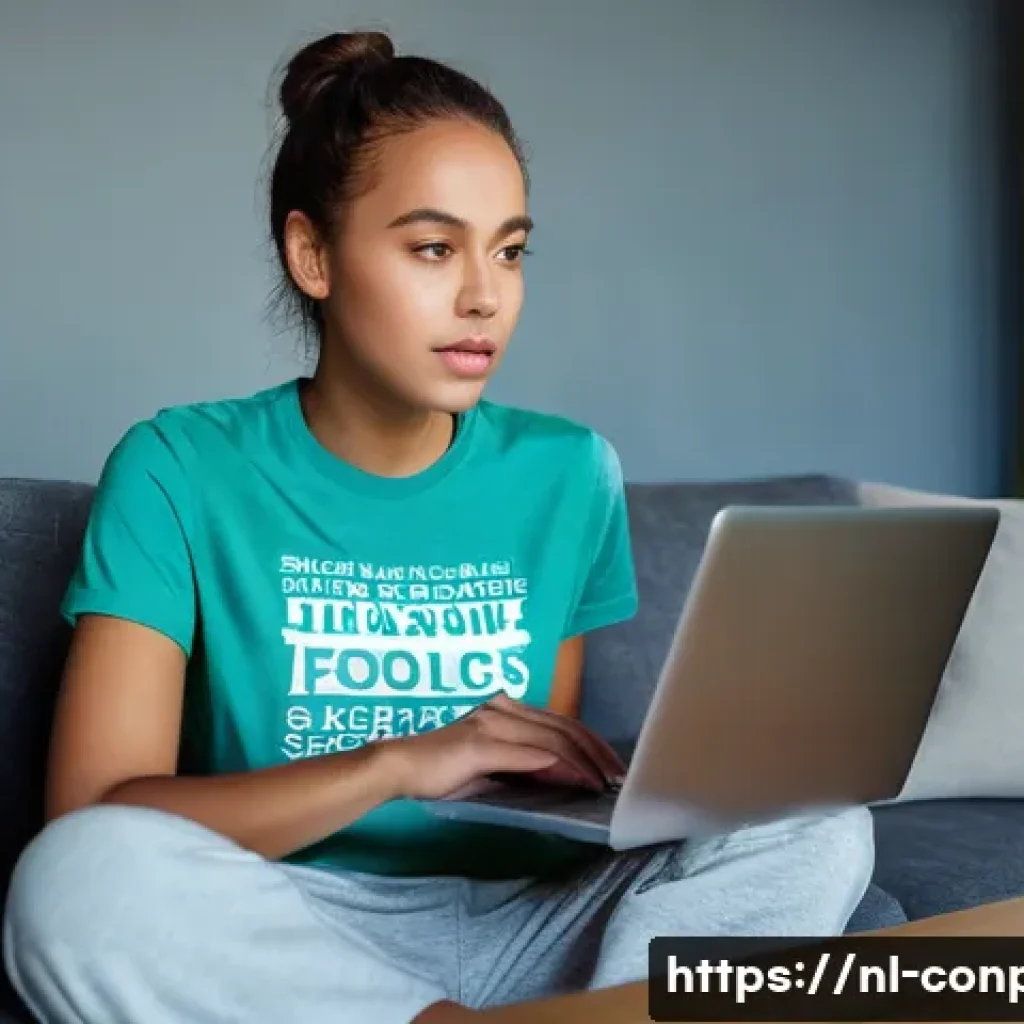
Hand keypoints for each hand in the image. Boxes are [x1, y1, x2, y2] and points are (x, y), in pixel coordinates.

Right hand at [378, 694, 627, 801]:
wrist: (399, 768)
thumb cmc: (442, 770)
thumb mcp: (492, 765)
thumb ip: (524, 764)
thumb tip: (562, 774)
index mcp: (506, 710)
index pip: (560, 722)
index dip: (591, 743)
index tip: (611, 766)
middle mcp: (503, 708)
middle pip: (564, 727)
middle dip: (597, 752)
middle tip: (618, 776)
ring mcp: (492, 723)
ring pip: (553, 737)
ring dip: (584, 761)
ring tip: (602, 782)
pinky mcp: (481, 744)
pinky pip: (530, 753)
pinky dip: (559, 767)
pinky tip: (575, 779)